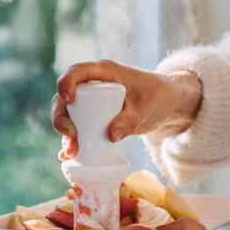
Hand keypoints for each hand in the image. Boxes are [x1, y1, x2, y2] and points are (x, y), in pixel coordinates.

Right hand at [52, 60, 201, 158]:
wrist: (168, 105)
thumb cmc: (158, 95)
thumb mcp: (145, 107)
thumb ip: (129, 120)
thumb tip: (110, 136)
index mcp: (103, 73)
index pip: (76, 73)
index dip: (66, 84)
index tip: (68, 100)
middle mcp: (92, 87)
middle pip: (65, 99)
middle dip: (61, 118)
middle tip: (71, 136)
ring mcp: (92, 104)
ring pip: (69, 117)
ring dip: (66, 134)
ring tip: (71, 152)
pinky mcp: (96, 120)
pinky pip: (79, 130)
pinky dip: (73, 142)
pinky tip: (68, 157)